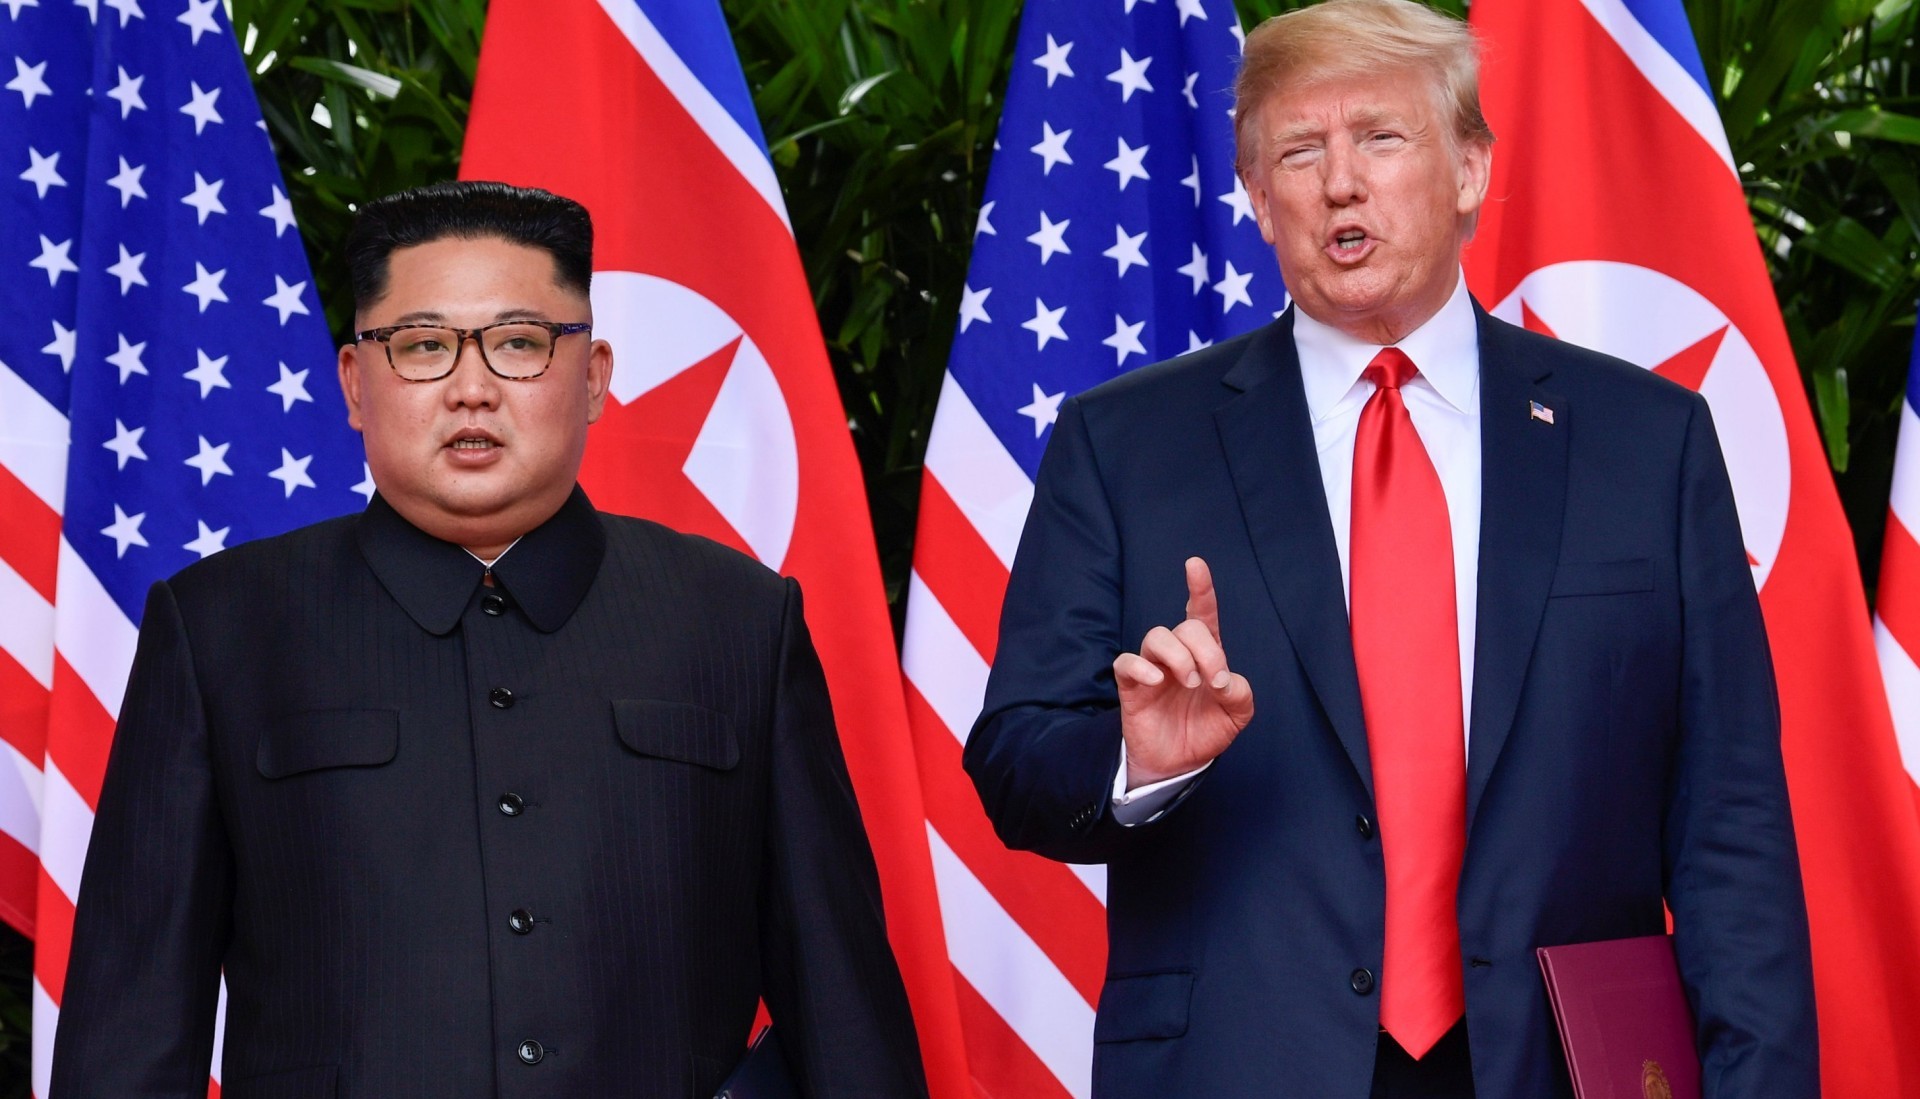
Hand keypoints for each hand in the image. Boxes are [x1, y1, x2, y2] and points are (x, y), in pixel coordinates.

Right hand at [1113, 557, 1254, 787]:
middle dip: (1205, 650)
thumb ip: (1240, 694)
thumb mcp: (1237, 716)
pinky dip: (1141, 666)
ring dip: (1179, 657)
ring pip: (1156, 636)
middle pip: (1185, 627)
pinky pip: (1126, 662)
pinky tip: (1157, 681)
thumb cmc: (1205, 732)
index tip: (1194, 565)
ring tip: (1190, 683)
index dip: (1200, 588)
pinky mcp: (1131, 686)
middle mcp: (1178, 656)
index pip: (1201, 613)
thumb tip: (1224, 680)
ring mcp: (1152, 669)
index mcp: (1205, 655)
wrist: (1178, 764)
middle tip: (1213, 680)